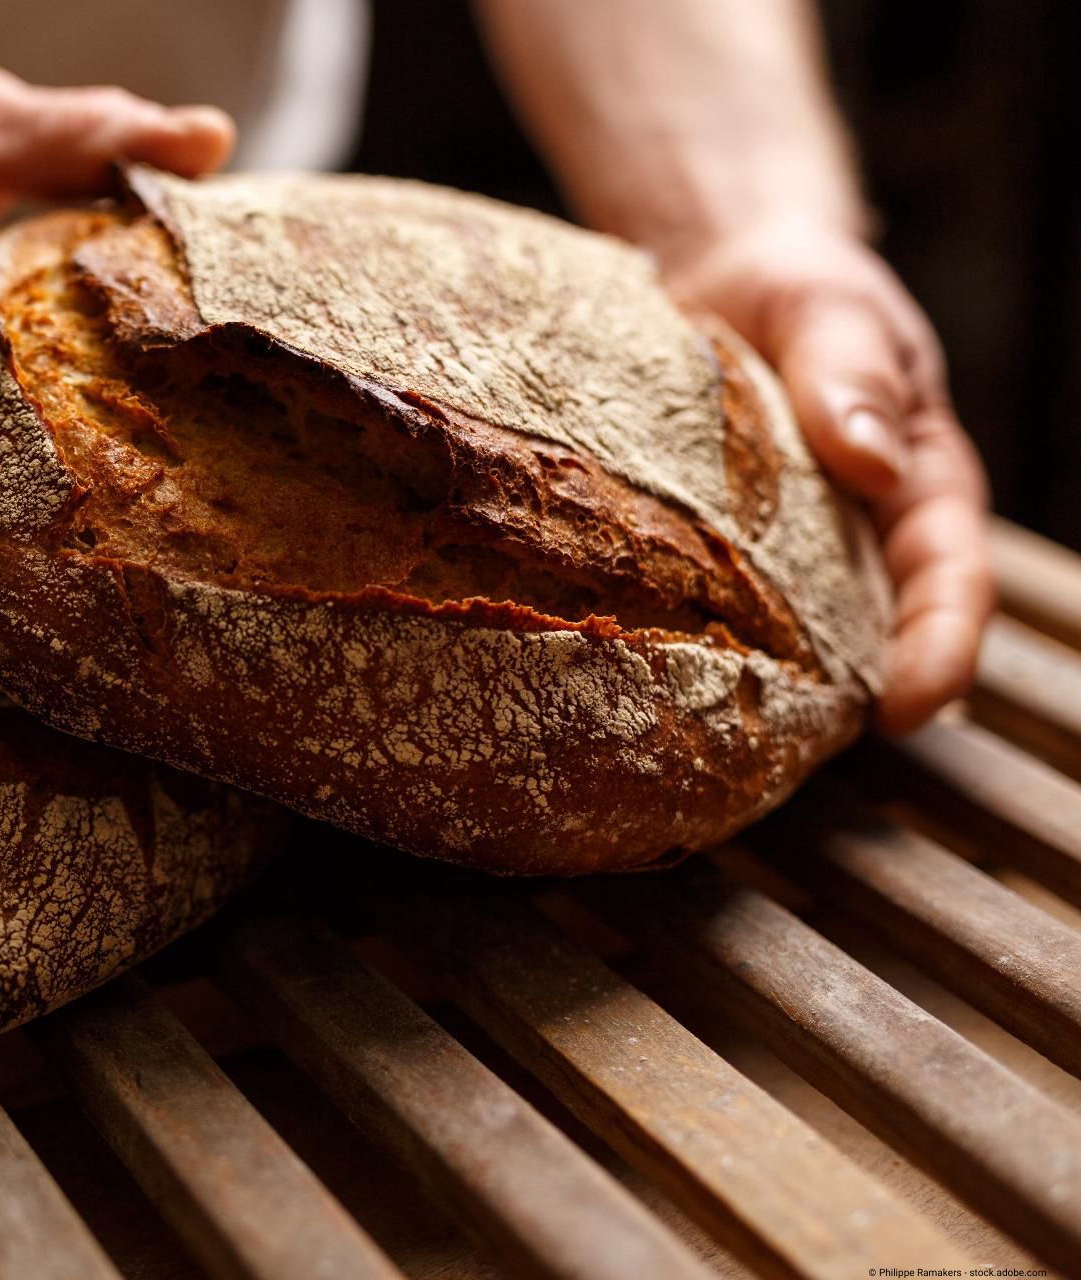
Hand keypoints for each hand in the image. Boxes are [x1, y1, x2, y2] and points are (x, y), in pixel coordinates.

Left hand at [663, 220, 993, 733]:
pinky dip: (684, 639)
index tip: (910, 709)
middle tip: (794, 753)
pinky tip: (635, 669)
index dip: (939, 652)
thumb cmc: (797, 288)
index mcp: (916, 482)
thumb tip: (870, 459)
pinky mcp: (714, 548)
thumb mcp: (831, 304)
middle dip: (845, 701)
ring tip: (711, 738)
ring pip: (788, 639)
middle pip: (871, 636)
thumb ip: (851, 369)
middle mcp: (857, 532)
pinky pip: (705, 606)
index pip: (948, 581)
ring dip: (762, 688)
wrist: (720, 273)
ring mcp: (785, 549)